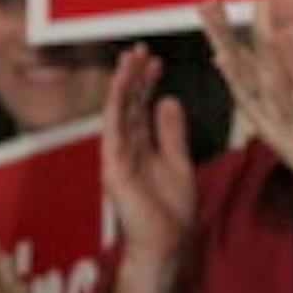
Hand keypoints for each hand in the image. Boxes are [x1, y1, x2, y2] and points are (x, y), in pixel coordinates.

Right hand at [102, 45, 194, 292]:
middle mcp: (126, 149)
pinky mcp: (114, 168)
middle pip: (128, 105)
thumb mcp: (178, 162)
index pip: (141, 107)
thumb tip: (169, 100)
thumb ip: (171, 133)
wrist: (167, 243)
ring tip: (130, 58)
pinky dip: (117, 107)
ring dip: (123, 84)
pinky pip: (114, 131)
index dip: (147, 83)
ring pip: (118, 113)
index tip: (156, 60)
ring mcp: (118, 157)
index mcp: (141, 147)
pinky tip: (122, 86)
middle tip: (140, 49)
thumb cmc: (171, 210)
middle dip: (133, 77)